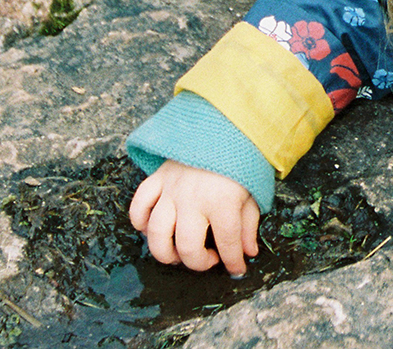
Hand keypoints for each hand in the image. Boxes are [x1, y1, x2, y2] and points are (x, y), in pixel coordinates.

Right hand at [129, 159, 260, 274]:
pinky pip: (139, 206)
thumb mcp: (253, 192)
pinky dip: (140, 222)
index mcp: (222, 202)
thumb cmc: (241, 161)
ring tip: (179, 254)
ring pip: (157, 234)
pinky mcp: (157, 179)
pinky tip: (151, 230)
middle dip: (198, 263)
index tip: (237, 269)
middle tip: (209, 259)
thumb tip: (247, 253)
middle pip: (187, 247)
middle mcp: (193, 199)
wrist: (224, 124)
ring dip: (165, 252)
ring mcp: (172, 190)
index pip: (227, 244)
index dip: (233, 263)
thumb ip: (249, 225)